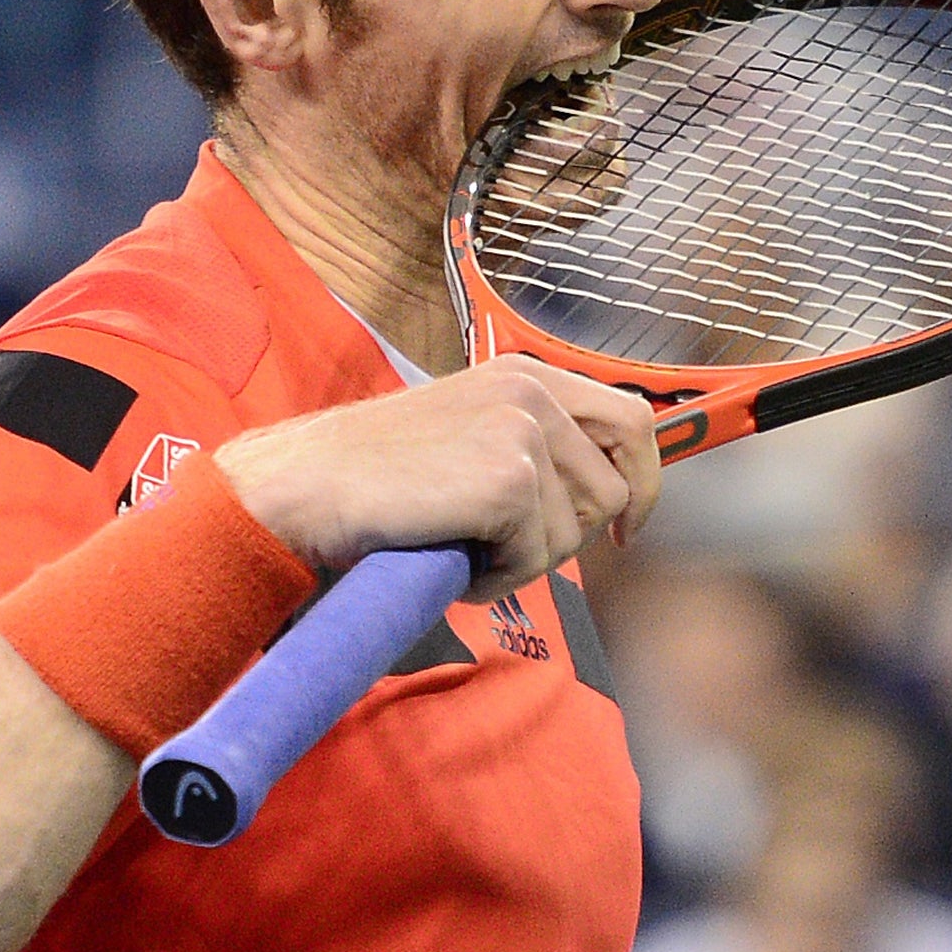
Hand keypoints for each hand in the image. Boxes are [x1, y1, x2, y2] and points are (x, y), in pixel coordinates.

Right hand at [213, 356, 660, 601]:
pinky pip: (536, 559)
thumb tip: (605, 493)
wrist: (307, 485)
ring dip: (524, 561)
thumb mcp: (468, 431)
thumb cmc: (377, 474)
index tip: (625, 528)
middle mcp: (532, 392)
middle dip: (571, 534)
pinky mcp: (508, 482)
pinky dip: (496, 578)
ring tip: (463, 547)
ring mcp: (522, 433)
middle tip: (511, 549)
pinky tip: (452, 560)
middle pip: (613, 488)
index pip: (632, 419)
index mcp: (527, 374)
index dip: (644, 480)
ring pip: (575, 532)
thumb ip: (530, 443)